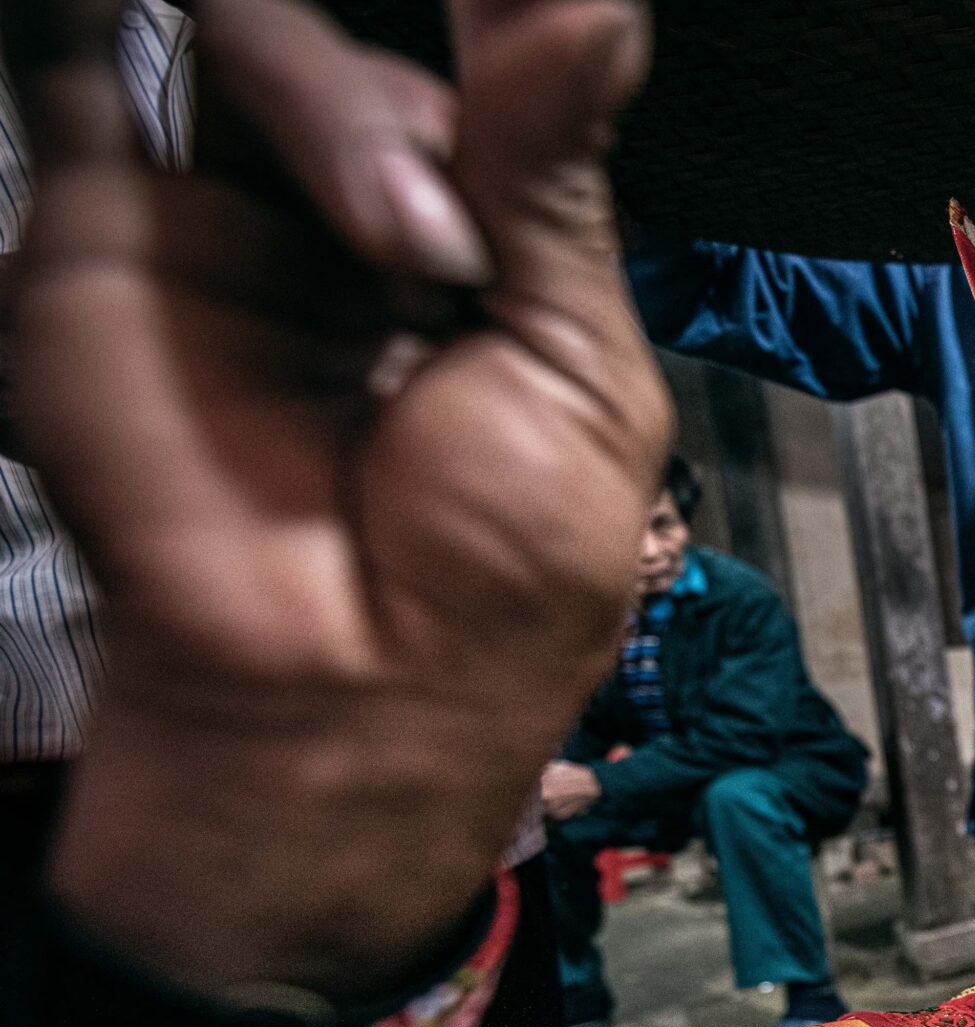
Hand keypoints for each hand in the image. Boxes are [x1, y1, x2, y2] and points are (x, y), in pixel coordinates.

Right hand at [22, 0, 670, 999]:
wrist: (343, 699)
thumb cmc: (492, 578)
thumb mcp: (575, 368)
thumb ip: (552, 173)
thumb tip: (592, 2)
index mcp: (487, 251)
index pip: (491, 86)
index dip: (507, 36)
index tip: (543, 8)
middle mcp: (351, 221)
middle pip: (373, 60)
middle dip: (416, 124)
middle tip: (448, 252)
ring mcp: (223, 222)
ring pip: (257, 46)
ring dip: (334, 110)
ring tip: (403, 254)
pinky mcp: (104, 237)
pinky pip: (72, 71)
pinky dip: (91, 22)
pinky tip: (124, 10)